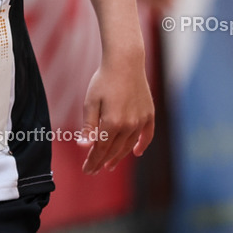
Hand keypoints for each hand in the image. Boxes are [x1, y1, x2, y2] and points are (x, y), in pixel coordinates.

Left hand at [79, 52, 154, 173]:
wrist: (125, 61)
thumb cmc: (103, 80)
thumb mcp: (90, 102)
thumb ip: (89, 126)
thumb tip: (83, 147)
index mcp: (112, 123)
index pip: (101, 149)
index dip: (93, 161)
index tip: (86, 170)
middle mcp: (129, 125)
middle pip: (114, 150)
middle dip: (102, 161)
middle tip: (94, 169)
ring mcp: (141, 120)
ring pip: (129, 145)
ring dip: (119, 156)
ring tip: (110, 164)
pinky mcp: (149, 113)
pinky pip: (147, 135)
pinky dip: (142, 145)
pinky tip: (137, 153)